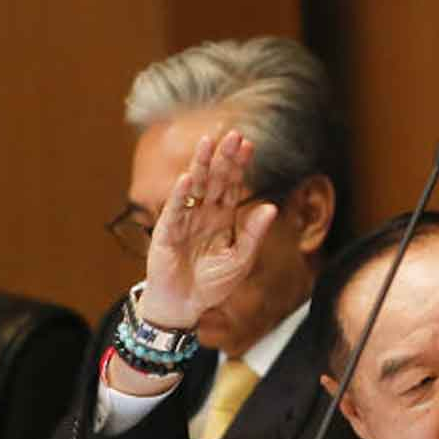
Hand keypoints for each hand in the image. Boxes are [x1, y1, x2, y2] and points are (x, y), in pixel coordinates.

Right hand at [139, 129, 277, 328]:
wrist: (187, 304)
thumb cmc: (213, 283)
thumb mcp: (241, 259)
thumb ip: (254, 233)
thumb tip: (271, 208)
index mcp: (222, 218)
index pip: (232, 185)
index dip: (239, 165)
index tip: (249, 144)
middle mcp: (203, 213)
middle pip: (214, 179)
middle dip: (223, 157)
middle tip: (233, 134)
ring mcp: (184, 219)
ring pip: (194, 186)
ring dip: (201, 164)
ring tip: (208, 142)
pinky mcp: (166, 231)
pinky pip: (174, 209)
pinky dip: (180, 194)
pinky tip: (187, 177)